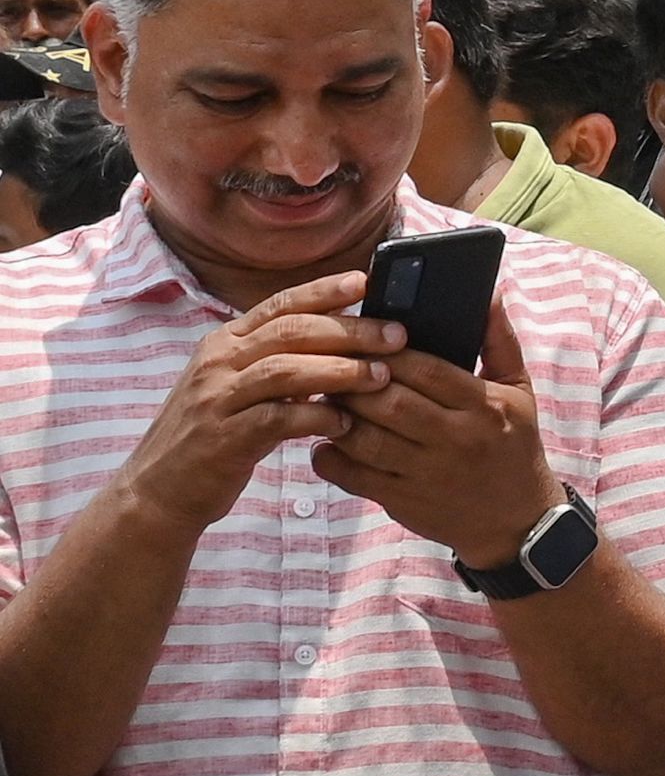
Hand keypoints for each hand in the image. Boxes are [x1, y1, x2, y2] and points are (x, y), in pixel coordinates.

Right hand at [115, 275, 398, 532]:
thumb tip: (341, 334)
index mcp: (222, 343)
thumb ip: (277, 359)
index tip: (366, 281)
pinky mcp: (222, 439)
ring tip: (381, 377)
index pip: (280, 305)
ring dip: (341, 370)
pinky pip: (278, 418)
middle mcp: (216, 363)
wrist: (156, 494)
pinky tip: (345, 423)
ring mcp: (216, 400)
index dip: (324, 290)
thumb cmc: (211, 436)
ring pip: (287, 369)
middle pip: (291, 331)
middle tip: (396, 335)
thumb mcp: (237, 386)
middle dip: (350, 330)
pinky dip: (317, 415)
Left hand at [315, 306, 556, 571]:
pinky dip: (330, 458)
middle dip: (354, 382)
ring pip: (366, 439)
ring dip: (336, 417)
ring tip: (323, 398)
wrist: (515, 520)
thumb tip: (489, 291)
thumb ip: (498, 340)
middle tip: (331, 365)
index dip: (389, 352)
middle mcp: (455, 439)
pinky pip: (353, 477)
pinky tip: (325, 441)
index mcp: (484, 406)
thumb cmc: (514, 444)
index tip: (364, 338)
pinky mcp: (402, 502)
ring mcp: (426, 474)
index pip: (427, 370)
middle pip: (389, 403)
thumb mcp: (519, 389)